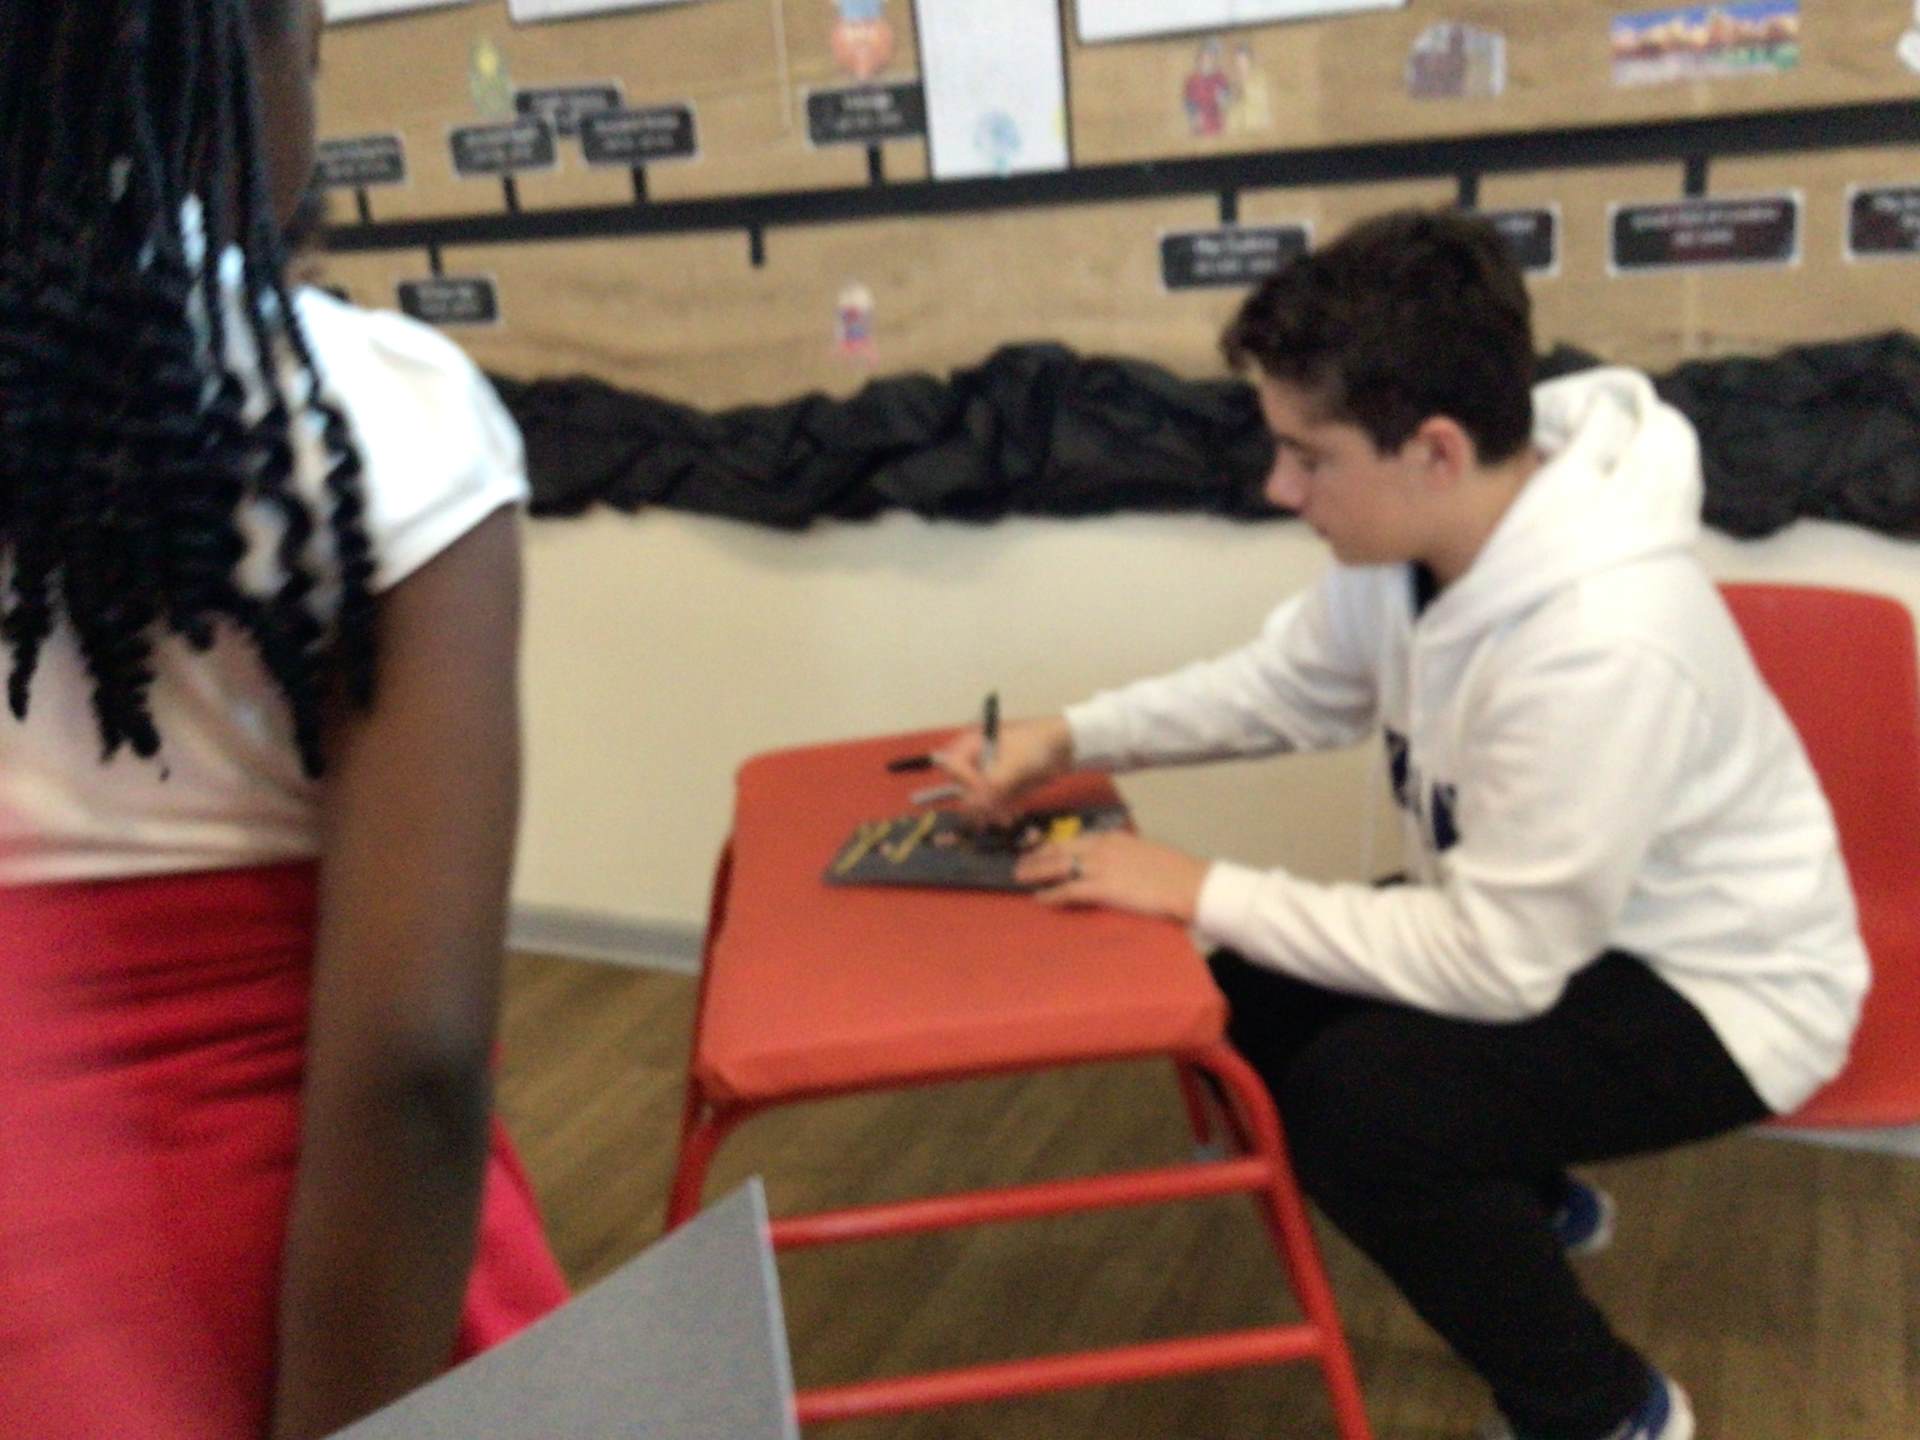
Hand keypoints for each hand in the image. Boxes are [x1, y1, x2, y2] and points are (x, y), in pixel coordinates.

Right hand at [932, 715, 1073, 821]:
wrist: (1064, 748)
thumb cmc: (1036, 746)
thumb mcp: (1013, 764)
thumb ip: (992, 785)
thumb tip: (971, 807)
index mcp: (972, 745)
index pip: (952, 767)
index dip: (963, 782)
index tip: (981, 792)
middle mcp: (976, 762)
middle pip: (963, 787)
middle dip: (977, 804)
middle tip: (990, 817)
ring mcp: (988, 777)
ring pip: (978, 801)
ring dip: (989, 813)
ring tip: (1005, 820)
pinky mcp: (1001, 789)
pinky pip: (993, 806)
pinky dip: (1000, 813)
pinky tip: (1010, 818)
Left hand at [1014, 831, 1208, 923]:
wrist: (1186, 882)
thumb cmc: (1172, 870)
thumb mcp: (1142, 852)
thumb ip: (1123, 854)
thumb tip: (1114, 862)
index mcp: (1112, 837)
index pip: (1074, 839)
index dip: (1052, 845)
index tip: (1039, 849)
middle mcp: (1101, 847)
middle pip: (1059, 849)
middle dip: (1036, 856)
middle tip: (1020, 863)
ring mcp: (1100, 866)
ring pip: (1058, 866)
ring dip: (1036, 872)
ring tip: (1020, 878)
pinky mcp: (1102, 887)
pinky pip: (1068, 890)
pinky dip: (1052, 894)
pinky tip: (1040, 899)